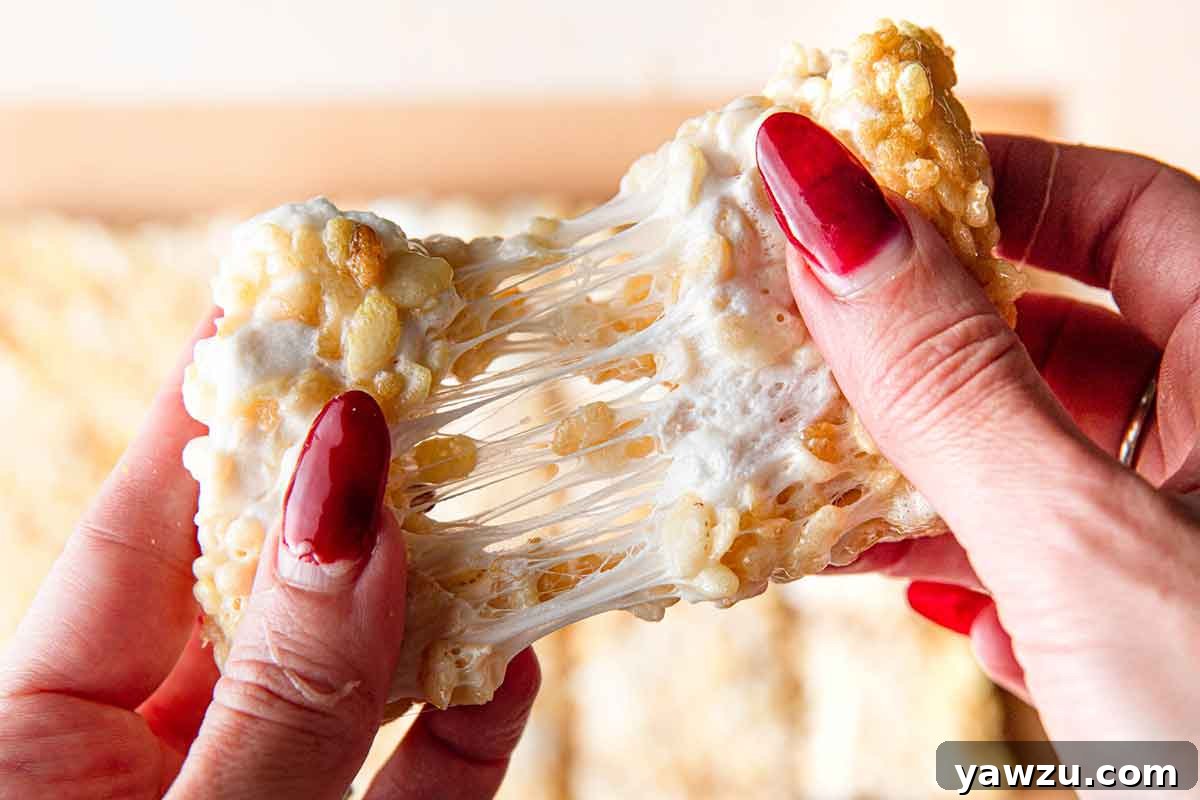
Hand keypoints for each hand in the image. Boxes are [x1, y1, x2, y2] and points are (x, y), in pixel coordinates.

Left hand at [0, 314, 538, 798]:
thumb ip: (286, 681)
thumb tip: (353, 483)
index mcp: (45, 751)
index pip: (132, 540)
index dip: (200, 418)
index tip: (258, 306)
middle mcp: (151, 768)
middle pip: (257, 593)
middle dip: (341, 493)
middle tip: (411, 380)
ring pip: (347, 684)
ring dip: (431, 606)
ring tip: (491, 505)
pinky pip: (410, 782)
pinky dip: (465, 726)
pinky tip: (512, 659)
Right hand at [757, 113, 1199, 740]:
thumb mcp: (1085, 540)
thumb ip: (952, 378)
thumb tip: (827, 213)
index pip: (1120, 207)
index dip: (981, 186)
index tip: (847, 194)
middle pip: (1064, 329)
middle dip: (924, 340)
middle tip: (803, 334)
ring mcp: (1197, 537)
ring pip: (1042, 452)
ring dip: (927, 464)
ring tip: (823, 473)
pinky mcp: (1164, 625)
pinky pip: (1052, 551)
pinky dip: (976, 560)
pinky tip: (928, 593)